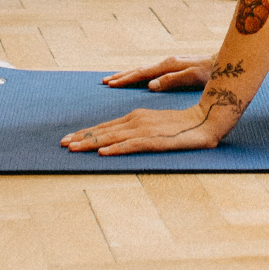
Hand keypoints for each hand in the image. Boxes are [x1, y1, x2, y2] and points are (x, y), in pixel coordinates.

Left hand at [60, 103, 227, 155]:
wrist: (207, 119)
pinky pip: (132, 145)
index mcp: (136, 117)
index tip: (68, 139)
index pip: (105, 127)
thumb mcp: (155, 127)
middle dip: (81, 137)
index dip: (85, 133)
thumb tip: (115, 143)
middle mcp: (137, 120)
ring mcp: (146, 130)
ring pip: (113, 137)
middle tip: (61, 144)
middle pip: (104, 131)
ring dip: (92, 143)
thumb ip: (137, 133)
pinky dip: (117, 149)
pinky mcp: (156, 140)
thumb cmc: (182, 125)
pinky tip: (104, 153)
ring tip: (73, 148)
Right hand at [102, 55, 213, 91]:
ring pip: (144, 69)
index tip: (110, 84)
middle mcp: (167, 62)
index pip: (142, 72)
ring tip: (112, 80)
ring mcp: (170, 64)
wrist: (226, 63)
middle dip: (121, 76)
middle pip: (139, 69)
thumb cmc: (212, 72)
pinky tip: (136, 79)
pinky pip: (151, 72)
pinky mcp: (174, 68)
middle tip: (104, 82)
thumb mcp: (194, 77)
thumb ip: (172, 80)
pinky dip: (139, 74)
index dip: (125, 79)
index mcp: (169, 65)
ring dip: (128, 74)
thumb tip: (149, 85)